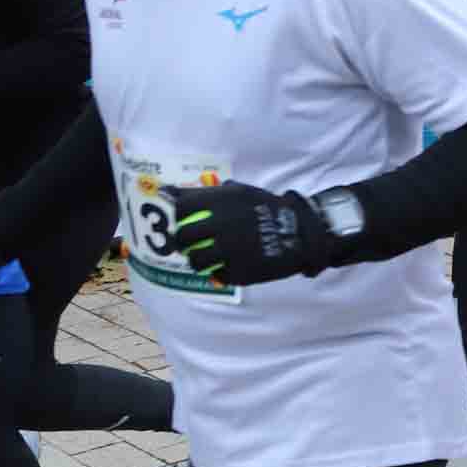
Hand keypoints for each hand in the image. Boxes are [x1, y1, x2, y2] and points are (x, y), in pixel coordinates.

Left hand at [159, 181, 336, 285]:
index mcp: (222, 202)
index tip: (182, 218)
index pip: (181, 208)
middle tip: (188, 242)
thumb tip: (167, 192)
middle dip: (181, 241)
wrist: (299, 233)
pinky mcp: (238, 272)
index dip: (177, 214)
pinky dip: (218, 271)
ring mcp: (230, 251)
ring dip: (196, 259)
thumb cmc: (265, 209)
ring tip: (204, 257)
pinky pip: (216, 274)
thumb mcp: (240, 192)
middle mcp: (223, 225)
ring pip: (196, 260)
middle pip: (183, 236)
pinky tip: (226, 264)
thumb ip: (205, 193)